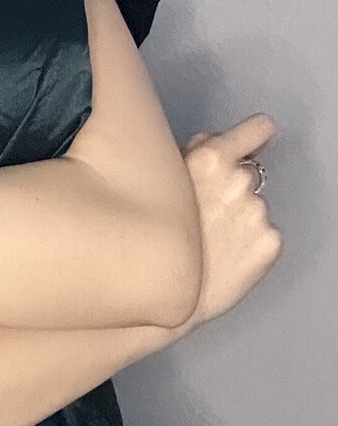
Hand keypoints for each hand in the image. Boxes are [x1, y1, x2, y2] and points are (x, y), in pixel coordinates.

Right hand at [175, 113, 281, 332]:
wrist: (164, 295)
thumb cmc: (154, 238)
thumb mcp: (159, 184)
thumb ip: (189, 156)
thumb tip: (209, 144)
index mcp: (211, 160)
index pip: (256, 130)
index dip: (255, 134)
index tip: (259, 137)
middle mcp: (239, 181)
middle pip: (248, 173)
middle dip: (232, 188)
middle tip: (207, 215)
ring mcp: (258, 213)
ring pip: (254, 207)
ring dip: (239, 219)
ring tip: (211, 242)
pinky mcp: (270, 243)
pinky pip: (265, 235)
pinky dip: (250, 244)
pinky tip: (226, 257)